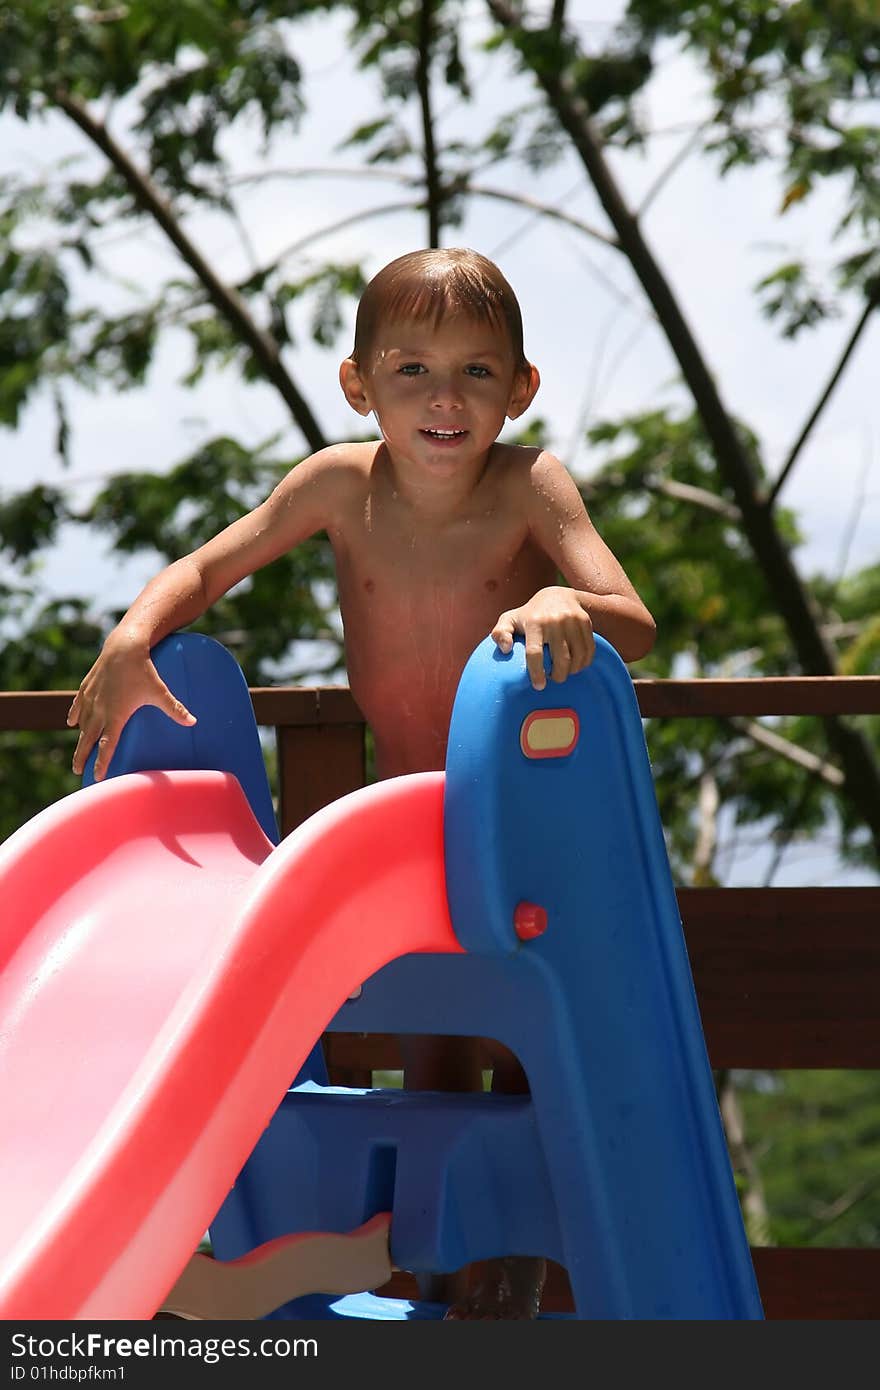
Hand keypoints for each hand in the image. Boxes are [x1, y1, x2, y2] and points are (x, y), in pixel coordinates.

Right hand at [67, 634, 195, 780]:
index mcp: (116, 715)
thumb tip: (193, 722)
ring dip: (79, 739)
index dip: (102, 762)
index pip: (107, 745)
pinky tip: (73, 722)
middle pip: (88, 739)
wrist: (124, 647)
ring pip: (82, 724)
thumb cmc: (143, 670)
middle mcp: (100, 709)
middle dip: (82, 756)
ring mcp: (90, 698)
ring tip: (79, 752)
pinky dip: (75, 715)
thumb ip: (175, 709)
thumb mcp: (160, 692)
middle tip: (78, 771)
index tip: (98, 776)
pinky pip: (77, 706)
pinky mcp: (86, 687)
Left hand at [491, 586, 594, 690]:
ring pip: (577, 657)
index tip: (539, 686)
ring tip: (564, 672)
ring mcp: (572, 621)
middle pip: (561, 659)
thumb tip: (505, 649)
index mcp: (534, 622)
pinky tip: (575, 665)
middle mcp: (554, 621)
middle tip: (553, 678)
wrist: (558, 595)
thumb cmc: (530, 614)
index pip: (535, 653)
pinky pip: (588, 650)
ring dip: (571, 671)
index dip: (537, 672)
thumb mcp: (510, 619)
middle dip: (558, 676)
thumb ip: (500, 633)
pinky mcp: (585, 622)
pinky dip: (583, 663)